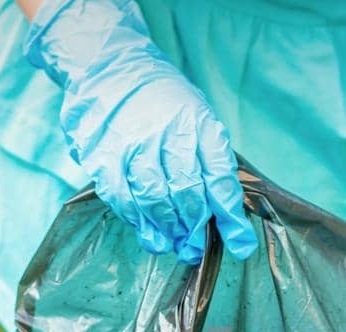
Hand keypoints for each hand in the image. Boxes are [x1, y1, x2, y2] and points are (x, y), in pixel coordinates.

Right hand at [25, 0, 255, 262]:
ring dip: (168, 230)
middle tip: (195, 248)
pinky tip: (146, 229)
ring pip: (156, 200)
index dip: (231, 216)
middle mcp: (170, 134)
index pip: (220, 177)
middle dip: (195, 229)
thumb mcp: (197, 118)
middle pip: (189, 193)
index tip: (240, 246)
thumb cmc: (162, 100)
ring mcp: (135, 144)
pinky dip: (137, 220)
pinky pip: (122, 198)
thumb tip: (225, 214)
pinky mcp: (105, 155)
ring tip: (173, 244)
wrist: (110, 68)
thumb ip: (210, 161)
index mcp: (200, 124)